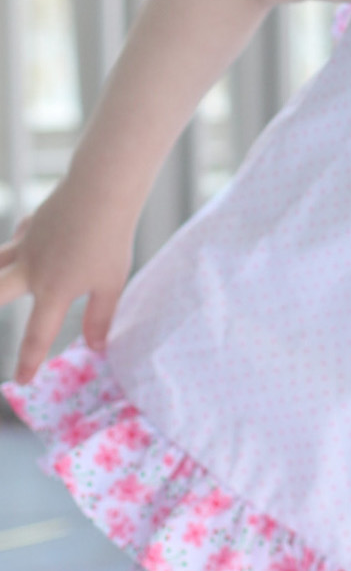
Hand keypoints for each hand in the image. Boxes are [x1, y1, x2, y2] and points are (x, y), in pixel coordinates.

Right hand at [0, 176, 133, 383]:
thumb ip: (100, 317)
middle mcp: (31, 271)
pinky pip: (19, 242)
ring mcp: (26, 246)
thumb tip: (96, 347)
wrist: (101, 188)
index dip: (29, 362)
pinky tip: (28, 247)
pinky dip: (18, 249)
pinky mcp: (30, 225)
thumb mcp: (111, 282)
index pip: (37, 336)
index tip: (22, 382)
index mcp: (53, 291)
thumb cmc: (111, 238)